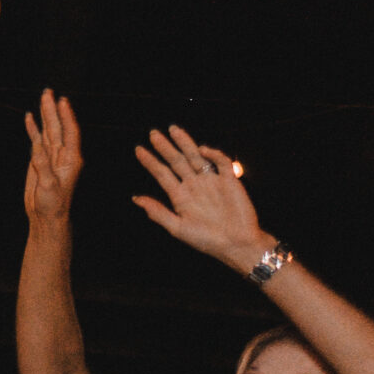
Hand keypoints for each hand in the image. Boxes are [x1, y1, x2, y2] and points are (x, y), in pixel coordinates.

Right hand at [22, 89, 81, 224]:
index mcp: (71, 159)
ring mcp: (51, 157)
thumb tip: (36, 145)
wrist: (45, 216)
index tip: (62, 101)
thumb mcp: (49, 185)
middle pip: (58, 127)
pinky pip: (36, 141)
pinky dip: (33, 129)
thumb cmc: (53, 203)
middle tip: (49, 92)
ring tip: (43, 98)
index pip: (70, 132)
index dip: (66, 116)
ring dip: (45, 115)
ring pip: (48, 131)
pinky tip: (30, 118)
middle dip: (53, 110)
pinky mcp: (39, 161)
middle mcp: (63, 155)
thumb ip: (43, 165)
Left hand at [133, 126, 267, 268]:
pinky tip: (202, 149)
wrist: (237, 244)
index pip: (162, 174)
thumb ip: (158, 212)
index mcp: (180, 197)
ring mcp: (211, 182)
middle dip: (165, 147)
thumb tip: (136, 199)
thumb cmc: (207, 240)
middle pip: (177, 161)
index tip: (139, 149)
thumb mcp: (177, 228)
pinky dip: (213, 154)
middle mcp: (194, 186)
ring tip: (173, 130)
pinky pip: (221, 162)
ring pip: (196, 157)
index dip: (150, 162)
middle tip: (153, 133)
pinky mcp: (230, 181)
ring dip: (185, 143)